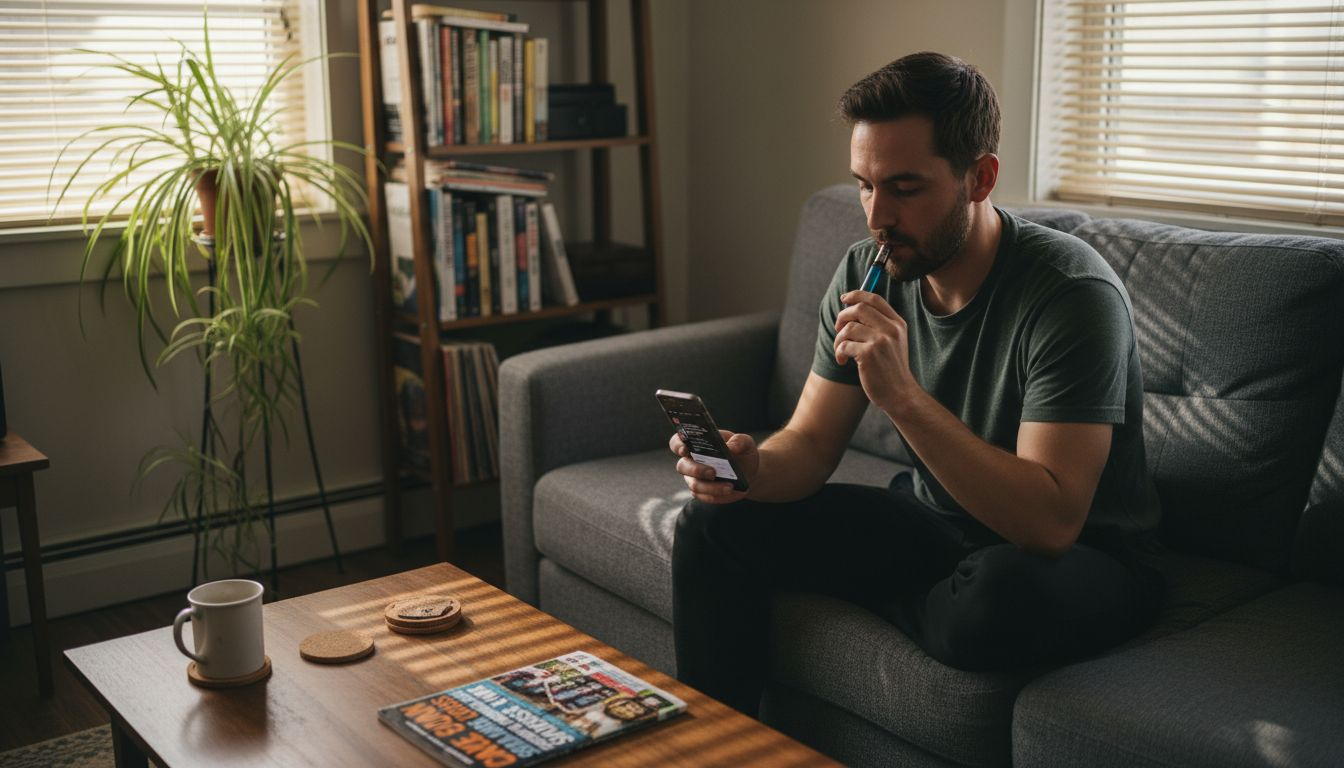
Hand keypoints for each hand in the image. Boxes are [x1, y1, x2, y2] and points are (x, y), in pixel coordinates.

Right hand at [668, 429, 757, 503]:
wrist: (750, 472)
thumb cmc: (742, 452)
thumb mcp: (746, 443)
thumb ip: (740, 441)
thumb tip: (732, 447)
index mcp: (696, 444)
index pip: (677, 442)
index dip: (678, 445)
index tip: (685, 448)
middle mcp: (691, 461)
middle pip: (682, 466)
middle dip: (696, 470)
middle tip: (713, 472)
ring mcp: (694, 479)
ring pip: (694, 485)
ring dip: (712, 487)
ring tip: (730, 486)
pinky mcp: (703, 493)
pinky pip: (705, 497)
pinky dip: (719, 496)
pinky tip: (733, 492)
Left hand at [834, 290, 919, 415]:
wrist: (900, 394)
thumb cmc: (891, 369)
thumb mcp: (894, 342)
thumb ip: (879, 325)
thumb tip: (850, 308)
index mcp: (897, 324)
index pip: (874, 299)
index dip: (856, 295)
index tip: (844, 299)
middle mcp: (891, 329)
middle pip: (858, 309)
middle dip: (842, 316)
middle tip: (838, 329)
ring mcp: (880, 341)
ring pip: (848, 328)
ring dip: (838, 339)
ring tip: (841, 351)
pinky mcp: (868, 354)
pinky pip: (844, 345)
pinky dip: (838, 353)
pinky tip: (842, 362)